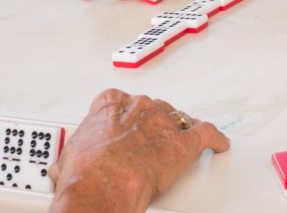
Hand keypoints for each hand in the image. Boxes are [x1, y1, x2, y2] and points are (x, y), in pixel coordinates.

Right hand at [49, 89, 228, 212]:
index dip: (125, 114)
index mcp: (111, 104)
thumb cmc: (84, 173)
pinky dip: (215, 139)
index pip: (120, 100)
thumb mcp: (70, 155)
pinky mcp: (183, 144)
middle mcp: (139, 107)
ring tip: (181, 139)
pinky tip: (219, 144)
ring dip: (180, 128)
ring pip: (179, 118)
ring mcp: (163, 122)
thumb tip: (66, 167)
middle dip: (152, 123)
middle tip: (149, 141)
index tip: (126, 123)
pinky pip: (206, 134)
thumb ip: (76, 152)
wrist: (100, 187)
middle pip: (152, 108)